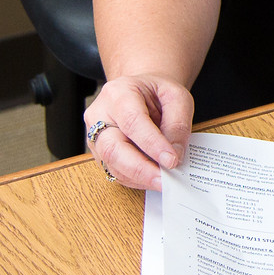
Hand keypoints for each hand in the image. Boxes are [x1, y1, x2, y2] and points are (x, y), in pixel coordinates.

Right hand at [83, 73, 192, 189]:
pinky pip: (115, 171)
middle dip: (140, 169)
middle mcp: (100, 115)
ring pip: (111, 164)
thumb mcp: (176, 97)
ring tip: (164, 182)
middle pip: (112, 148)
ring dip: (139, 177)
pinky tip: (153, 180)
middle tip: (165, 181)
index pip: (133, 122)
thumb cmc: (157, 93)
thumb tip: (174, 154)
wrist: (142, 92)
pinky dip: (136, 180)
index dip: (152, 144)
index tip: (171, 160)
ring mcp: (96, 135)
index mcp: (118, 93)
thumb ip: (177, 123)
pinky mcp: (100, 153)